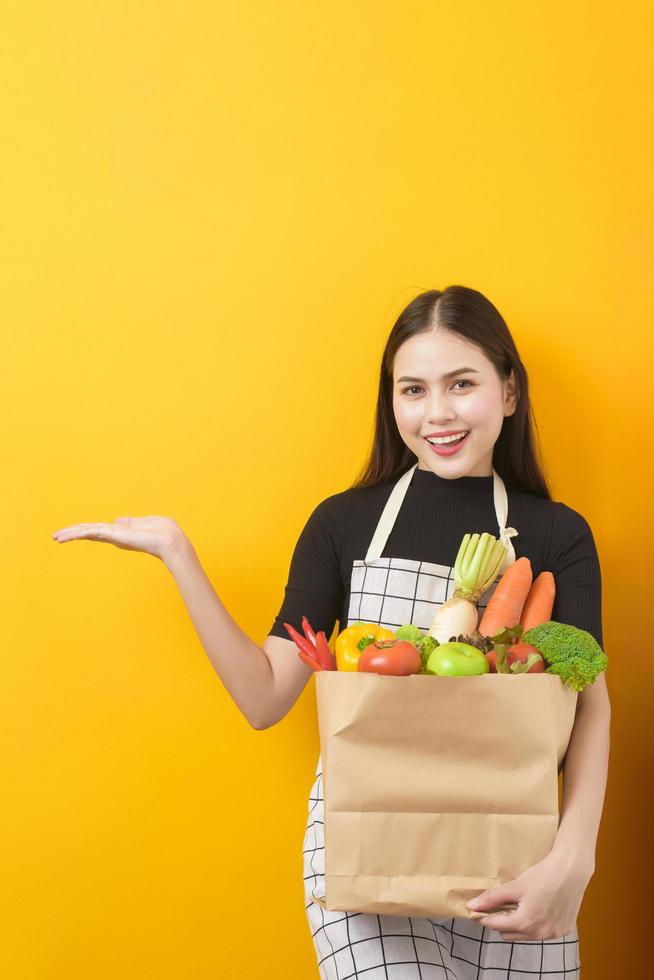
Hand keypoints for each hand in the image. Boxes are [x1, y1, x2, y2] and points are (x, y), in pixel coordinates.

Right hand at [52, 515, 185, 560]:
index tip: (72, 532)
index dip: (84, 530)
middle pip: (89, 532)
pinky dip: (79, 533)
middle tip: (56, 537)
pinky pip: (92, 531)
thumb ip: (130, 522)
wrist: (170, 541)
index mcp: (121, 532)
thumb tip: (118, 521)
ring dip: (71, 534)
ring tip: (56, 537)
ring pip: (87, 533)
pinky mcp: (114, 535)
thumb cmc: (163, 531)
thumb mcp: (145, 522)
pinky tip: (66, 535)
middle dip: (73, 534)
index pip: (98, 530)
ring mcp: (114, 536)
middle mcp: (115, 536)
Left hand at [466, 849, 592, 941]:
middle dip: (502, 921)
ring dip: (519, 924)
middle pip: (509, 933)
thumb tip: (472, 906)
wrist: (572, 870)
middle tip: (502, 904)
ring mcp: (553, 934)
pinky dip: (536, 924)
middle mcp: (539, 934)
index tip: (480, 909)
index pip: (495, 926)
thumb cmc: (543, 876)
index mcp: (525, 923)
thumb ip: (492, 898)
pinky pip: (542, 933)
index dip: (485, 917)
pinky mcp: (563, 930)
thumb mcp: (515, 886)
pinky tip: (538, 907)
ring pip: (525, 935)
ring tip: (520, 905)